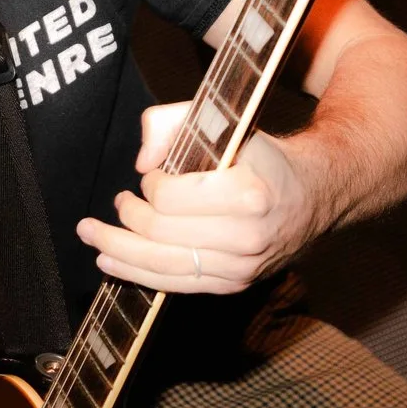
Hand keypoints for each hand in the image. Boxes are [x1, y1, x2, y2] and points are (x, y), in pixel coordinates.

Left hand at [76, 102, 329, 294]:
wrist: (315, 195)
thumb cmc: (263, 157)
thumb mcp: (228, 122)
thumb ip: (176, 122)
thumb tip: (143, 161)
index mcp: (247, 194)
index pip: (169, 198)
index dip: (150, 184)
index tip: (153, 174)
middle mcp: (246, 238)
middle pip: (159, 234)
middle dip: (126, 216)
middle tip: (118, 200)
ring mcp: (241, 268)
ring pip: (161, 266)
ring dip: (117, 249)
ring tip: (91, 235)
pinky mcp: (234, 285)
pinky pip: (175, 284)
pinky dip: (136, 273)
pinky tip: (111, 260)